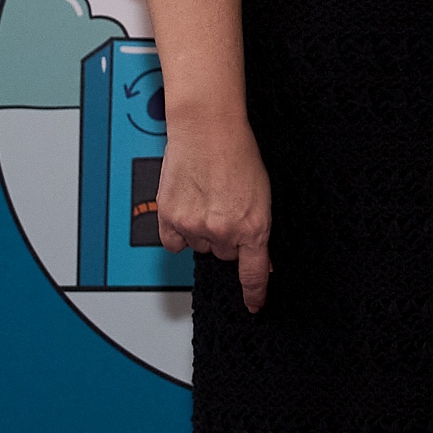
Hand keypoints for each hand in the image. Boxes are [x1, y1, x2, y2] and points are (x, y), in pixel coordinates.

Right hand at [155, 115, 272, 311]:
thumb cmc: (237, 151)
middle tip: (224, 206)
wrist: (207, 127)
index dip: (255, 293)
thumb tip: (258, 255)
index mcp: (254, 226)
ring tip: (205, 197)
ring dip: (202, 230)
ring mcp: (196, 227)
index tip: (255, 305)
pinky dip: (178, 230)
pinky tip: (186, 206)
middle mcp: (225, 231)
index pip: (254, 274)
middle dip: (227, 236)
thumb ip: (257, 226)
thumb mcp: (261, 193)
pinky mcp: (171, 219)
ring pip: (200, 246)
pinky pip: (174, 242)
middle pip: (225, 254)